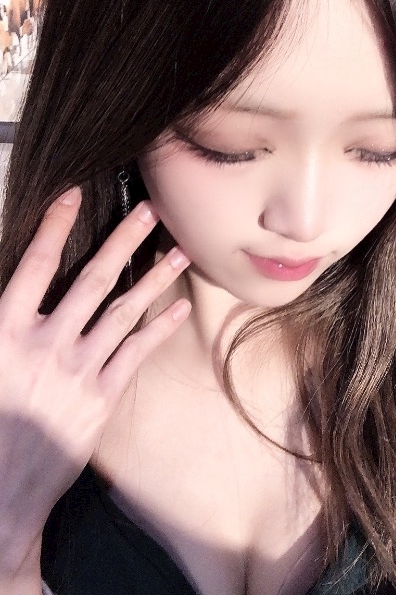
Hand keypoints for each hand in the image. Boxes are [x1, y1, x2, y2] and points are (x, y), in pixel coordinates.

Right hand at [0, 187, 190, 573]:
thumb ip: (0, 325)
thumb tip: (13, 295)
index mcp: (5, 332)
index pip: (35, 265)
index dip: (55, 226)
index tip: (73, 194)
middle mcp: (46, 344)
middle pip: (92, 279)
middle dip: (124, 240)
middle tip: (152, 211)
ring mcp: (77, 372)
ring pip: (123, 312)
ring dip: (153, 278)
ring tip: (179, 251)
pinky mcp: (99, 399)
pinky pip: (134, 355)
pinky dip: (157, 330)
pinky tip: (178, 309)